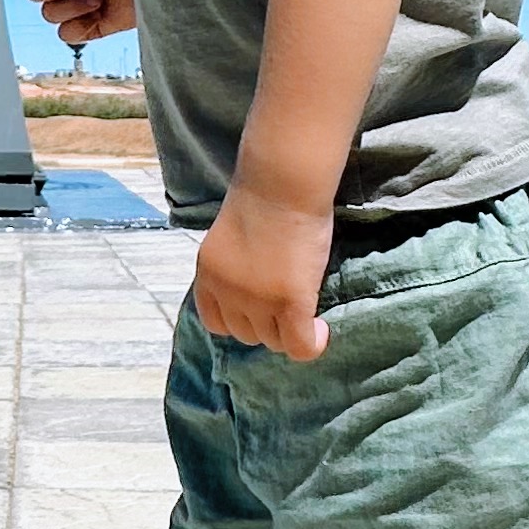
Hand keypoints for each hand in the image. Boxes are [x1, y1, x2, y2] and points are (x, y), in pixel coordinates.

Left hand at [192, 185, 332, 357]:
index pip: (215, 322)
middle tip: (287, 303)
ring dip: (289, 330)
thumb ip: (236, 267)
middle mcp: (227, 293)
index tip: (259, 308)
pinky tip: (321, 330)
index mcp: (208, 275)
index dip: (240, 319)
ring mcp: (256, 301)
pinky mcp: (289, 303)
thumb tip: (257, 286)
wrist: (282, 183)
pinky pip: (299, 345)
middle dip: (266, 323)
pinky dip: (312, 344)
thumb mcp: (231, 238)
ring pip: (272, 341)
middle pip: (245, 334)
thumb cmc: (263, 196)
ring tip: (307, 311)